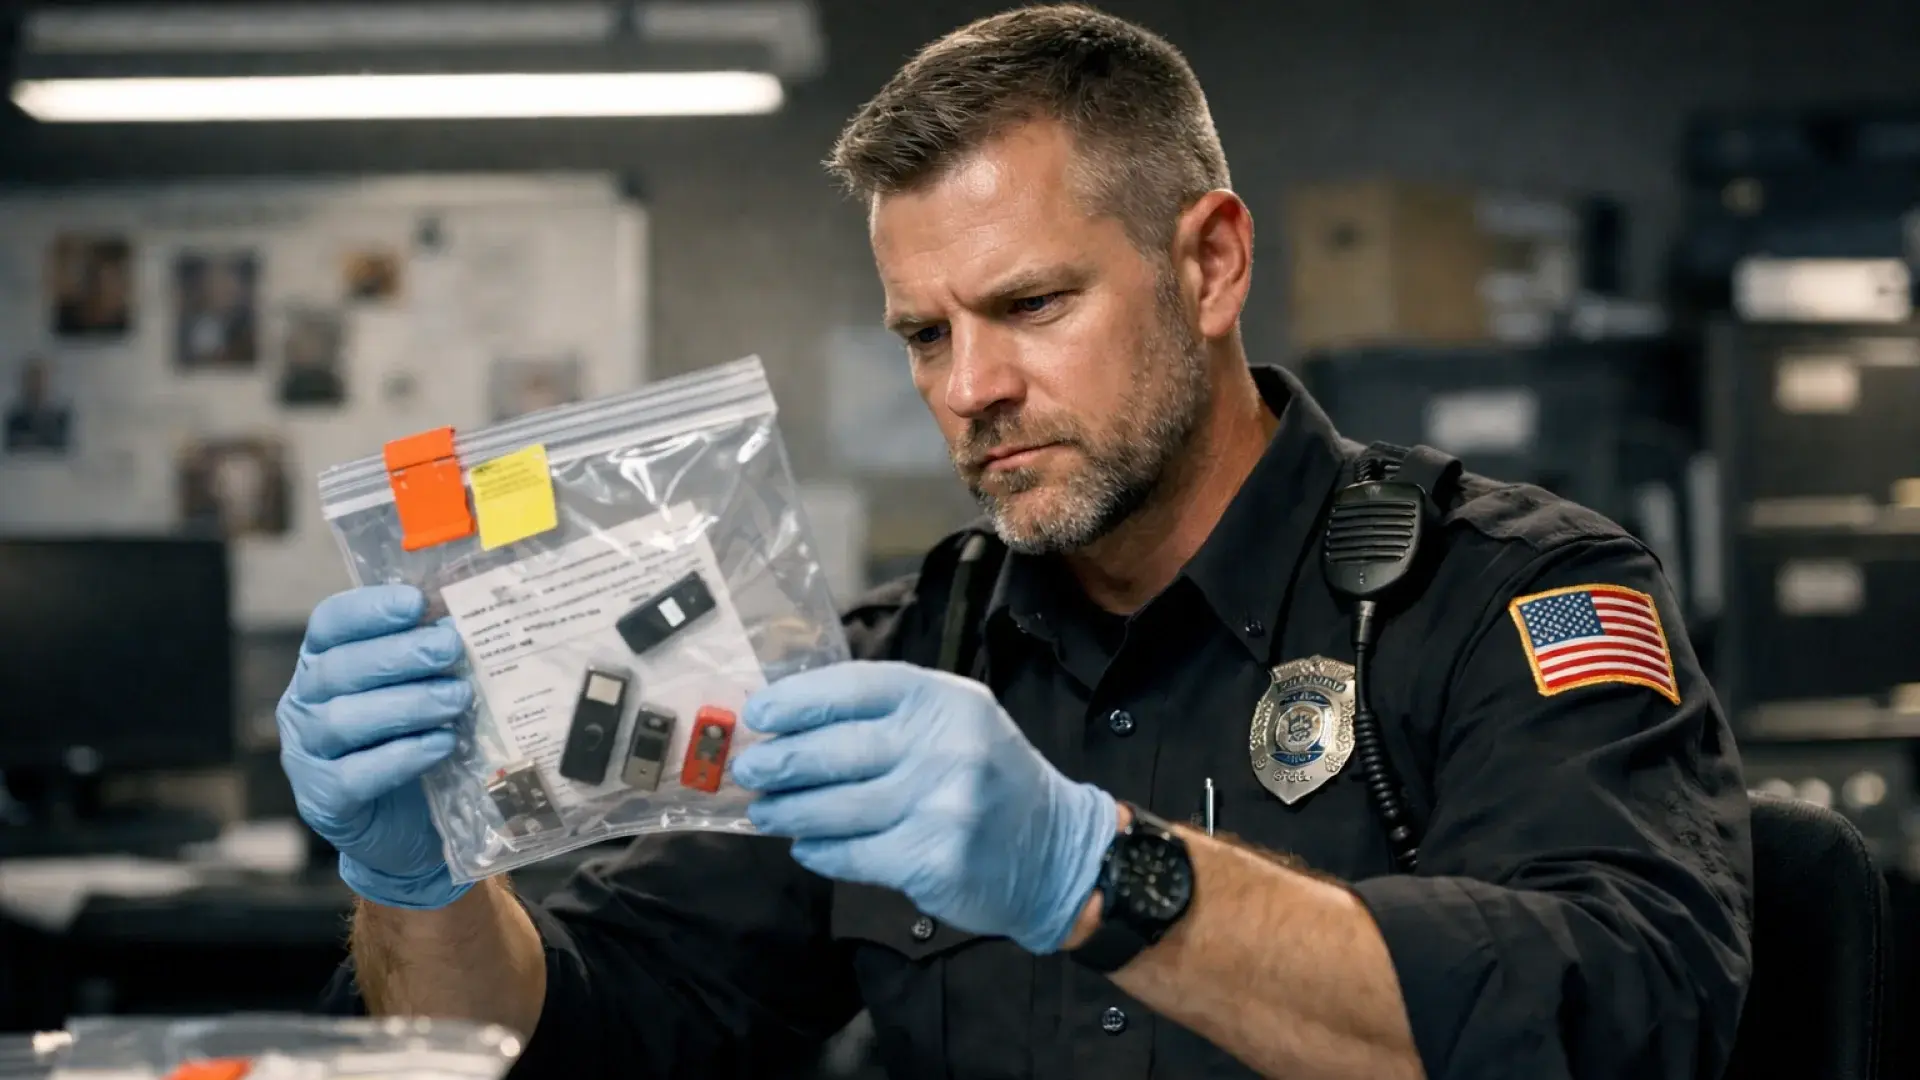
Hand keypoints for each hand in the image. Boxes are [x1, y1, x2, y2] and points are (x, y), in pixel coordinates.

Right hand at [277, 584, 472, 908]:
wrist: (407, 825)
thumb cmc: (412, 740)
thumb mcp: (419, 690)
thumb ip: (430, 658)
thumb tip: (467, 621)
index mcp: (322, 663)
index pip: (330, 624)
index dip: (369, 610)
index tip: (416, 603)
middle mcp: (303, 703)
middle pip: (339, 668)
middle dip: (399, 654)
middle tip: (450, 648)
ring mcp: (306, 754)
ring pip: (344, 720)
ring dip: (407, 704)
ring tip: (456, 699)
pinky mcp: (323, 800)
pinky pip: (356, 775)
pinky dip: (403, 756)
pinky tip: (441, 744)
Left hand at [730, 661, 1116, 953]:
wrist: (1055, 852)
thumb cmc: (990, 778)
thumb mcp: (955, 723)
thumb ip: (888, 716)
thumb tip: (795, 721)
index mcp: (945, 700)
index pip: (854, 687)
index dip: (797, 700)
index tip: (759, 714)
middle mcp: (945, 745)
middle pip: (836, 749)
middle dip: (781, 761)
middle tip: (751, 769)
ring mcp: (940, 804)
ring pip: (837, 808)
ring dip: (789, 812)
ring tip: (765, 812)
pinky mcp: (933, 859)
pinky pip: (854, 855)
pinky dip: (821, 853)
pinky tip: (806, 847)